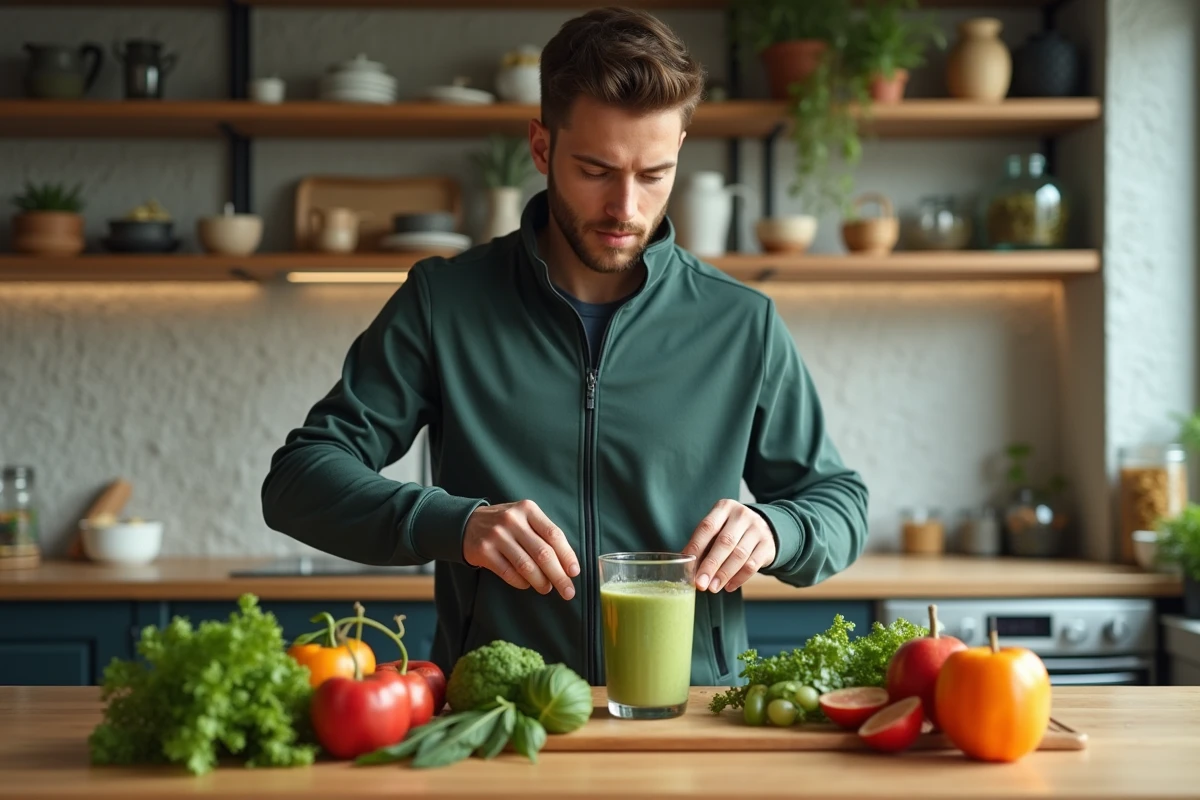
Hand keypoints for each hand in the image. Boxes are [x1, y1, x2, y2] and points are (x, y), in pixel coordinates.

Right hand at [463, 499, 578, 599]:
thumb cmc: (505, 524)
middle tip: (568, 592)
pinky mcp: (484, 550)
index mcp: (528, 510)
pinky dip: (521, 583)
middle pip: (543, 553)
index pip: (554, 535)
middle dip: (559, 576)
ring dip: (540, 582)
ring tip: (546, 588)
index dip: (567, 556)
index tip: (574, 572)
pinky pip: (509, 573)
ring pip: (526, 565)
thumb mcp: (524, 518)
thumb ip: (543, 534)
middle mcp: (513, 520)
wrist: (466, 523)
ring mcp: (497, 535)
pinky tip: (527, 584)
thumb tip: (566, 565)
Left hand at [682, 499, 775, 592]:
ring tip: (712, 588)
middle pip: (725, 542)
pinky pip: (752, 565)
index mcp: (724, 507)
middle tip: (700, 583)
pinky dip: (739, 578)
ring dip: (724, 574)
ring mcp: (757, 529)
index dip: (696, 547)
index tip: (687, 567)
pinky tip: (728, 586)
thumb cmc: (731, 530)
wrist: (764, 527)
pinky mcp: (768, 545)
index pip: (707, 527)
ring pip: (739, 555)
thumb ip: (703, 544)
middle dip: (710, 565)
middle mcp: (742, 515)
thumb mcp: (717, 529)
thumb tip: (687, 568)